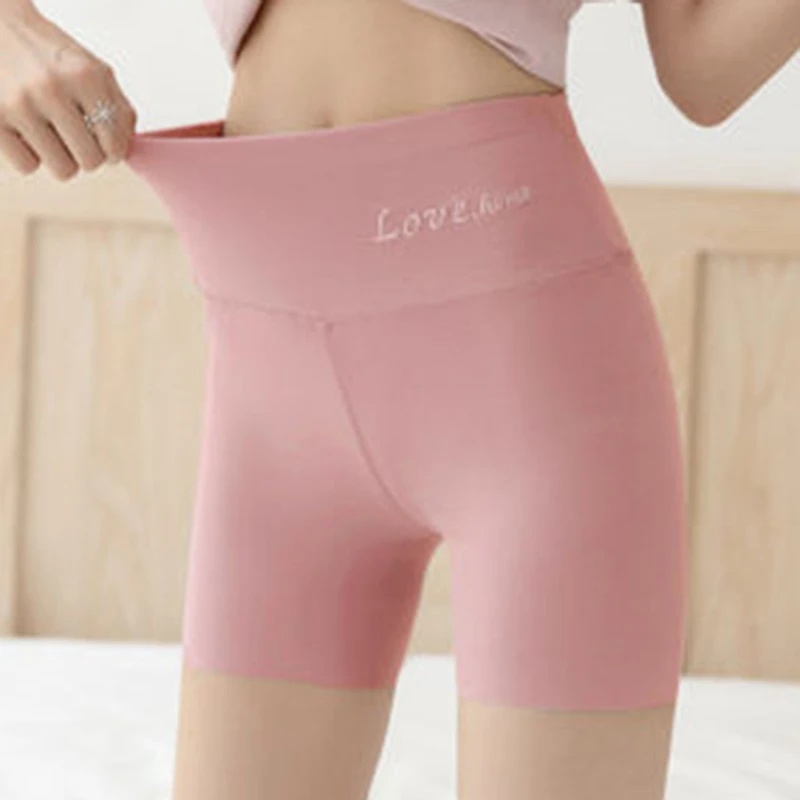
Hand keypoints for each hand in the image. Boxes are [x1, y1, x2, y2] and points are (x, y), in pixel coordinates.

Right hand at [0, 6, 136, 180]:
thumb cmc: (54, 57)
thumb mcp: (94, 70)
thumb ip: (120, 109)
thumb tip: (127, 150)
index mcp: (84, 76)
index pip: (115, 146)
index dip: (113, 152)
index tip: (103, 143)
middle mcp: (51, 89)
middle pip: (90, 162)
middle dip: (88, 154)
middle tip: (76, 136)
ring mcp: (18, 104)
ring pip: (63, 169)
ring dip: (61, 157)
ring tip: (51, 131)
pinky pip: (28, 167)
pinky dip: (30, 155)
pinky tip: (26, 131)